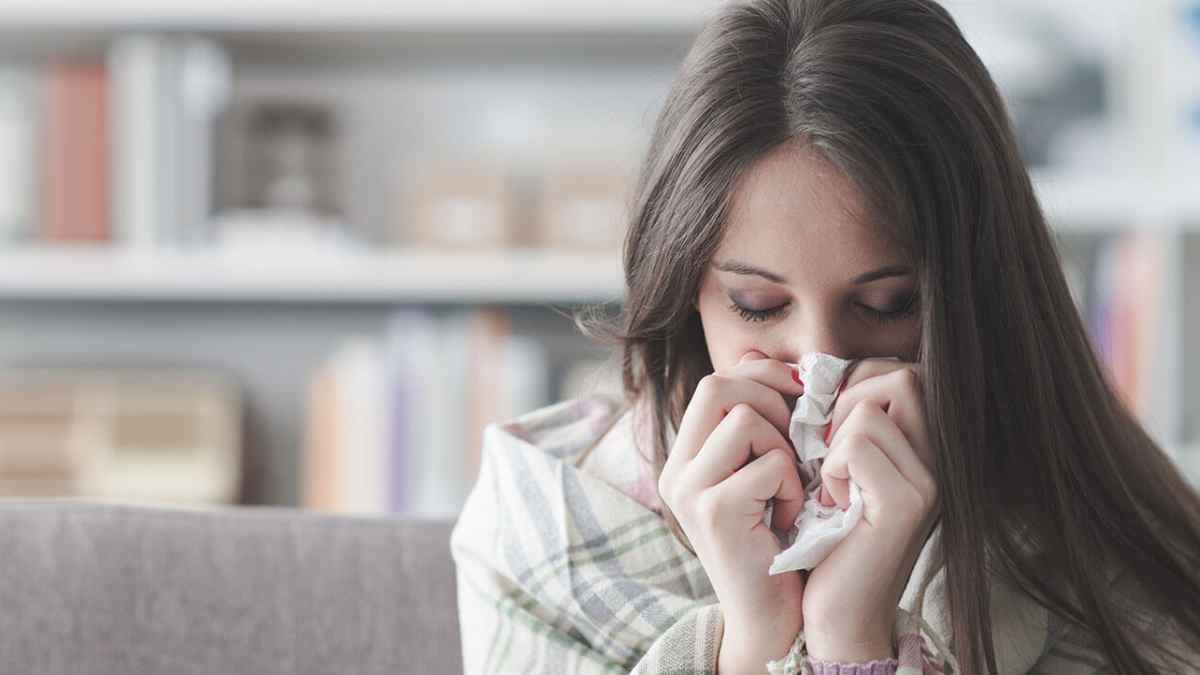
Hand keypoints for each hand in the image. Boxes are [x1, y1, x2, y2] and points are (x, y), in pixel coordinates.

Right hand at [657, 350, 807, 669]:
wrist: (772, 617)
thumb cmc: (778, 541)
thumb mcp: (763, 470)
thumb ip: (756, 419)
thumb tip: (756, 354)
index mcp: (685, 456)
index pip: (715, 380)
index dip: (762, 376)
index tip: (798, 397)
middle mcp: (676, 470)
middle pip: (720, 386)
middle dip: (772, 401)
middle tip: (796, 440)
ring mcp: (689, 490)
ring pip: (746, 420)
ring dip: (784, 448)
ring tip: (789, 486)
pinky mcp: (713, 512)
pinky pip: (770, 464)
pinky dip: (793, 486)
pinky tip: (791, 515)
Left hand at [801, 358, 940, 662]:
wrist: (835, 612)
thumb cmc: (822, 537)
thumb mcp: (823, 465)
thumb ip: (820, 415)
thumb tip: (766, 359)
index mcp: (921, 446)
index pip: (897, 371)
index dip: (852, 386)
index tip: (827, 432)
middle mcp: (938, 458)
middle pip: (898, 375)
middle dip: (846, 404)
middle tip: (827, 453)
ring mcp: (929, 480)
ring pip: (870, 407)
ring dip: (834, 443)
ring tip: (833, 485)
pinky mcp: (907, 503)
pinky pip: (858, 443)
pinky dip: (832, 468)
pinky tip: (835, 504)